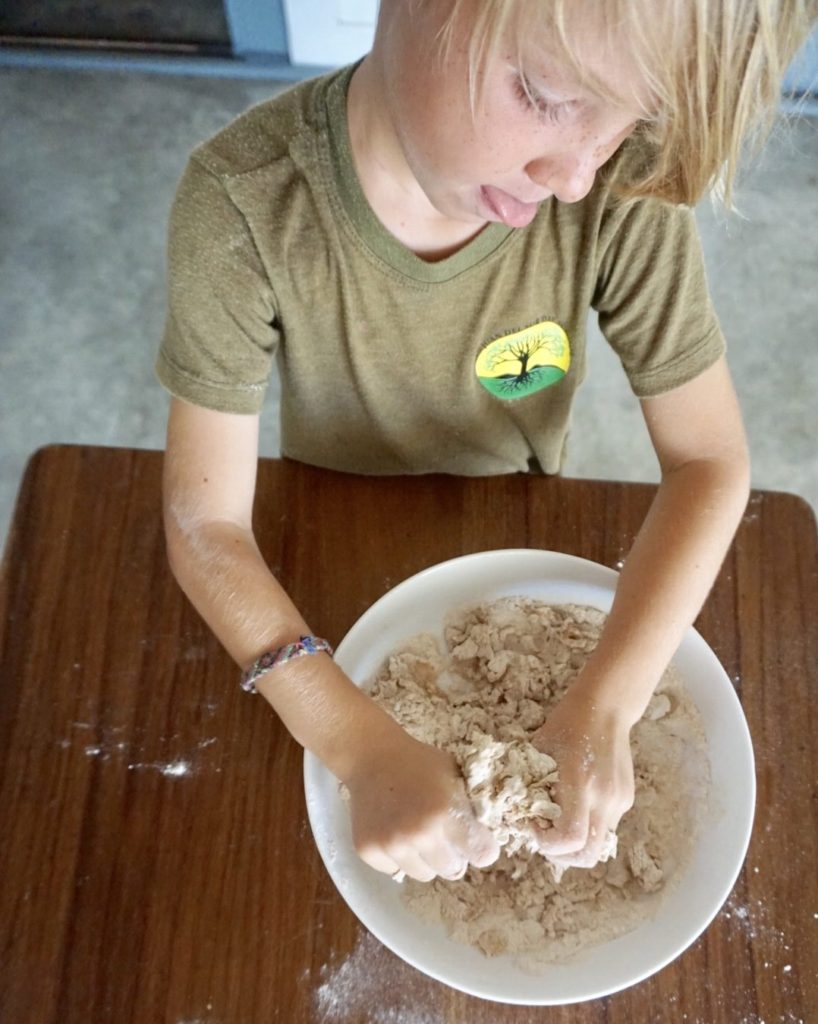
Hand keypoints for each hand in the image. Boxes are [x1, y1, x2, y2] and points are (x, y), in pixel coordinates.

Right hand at [343, 729, 499, 881]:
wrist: (372, 756)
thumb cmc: (419, 762)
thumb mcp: (454, 775)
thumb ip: (470, 806)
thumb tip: (487, 835)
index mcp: (446, 813)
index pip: (483, 855)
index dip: (482, 848)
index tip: (476, 842)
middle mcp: (420, 835)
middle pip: (454, 871)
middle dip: (454, 856)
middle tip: (443, 836)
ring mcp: (392, 846)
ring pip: (424, 875)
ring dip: (425, 859)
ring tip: (416, 833)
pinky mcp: (369, 851)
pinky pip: (394, 870)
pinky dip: (397, 857)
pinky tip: (393, 831)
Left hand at [531, 686, 634, 870]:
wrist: (606, 708)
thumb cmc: (565, 725)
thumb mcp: (538, 750)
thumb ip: (529, 784)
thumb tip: (514, 814)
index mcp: (579, 782)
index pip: (569, 838)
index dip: (547, 843)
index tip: (533, 823)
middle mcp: (604, 797)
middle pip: (587, 855)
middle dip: (563, 855)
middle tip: (546, 837)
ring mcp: (619, 800)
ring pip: (598, 845)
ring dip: (576, 842)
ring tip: (559, 819)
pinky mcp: (626, 799)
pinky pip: (605, 827)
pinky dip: (588, 826)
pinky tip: (576, 804)